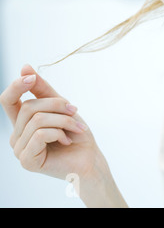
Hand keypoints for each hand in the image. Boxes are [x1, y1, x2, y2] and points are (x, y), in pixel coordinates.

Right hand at [0, 64, 99, 180]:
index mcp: (22, 122)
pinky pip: (40, 134)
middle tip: (76, 112)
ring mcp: (19, 149)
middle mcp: (16, 135)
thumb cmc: (77, 134)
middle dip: (58, 106)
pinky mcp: (27, 161)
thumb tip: (24, 67)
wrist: (90, 158)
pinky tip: (67, 141)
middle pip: (29, 107)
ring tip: (77, 128)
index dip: (16, 86)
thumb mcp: (62, 107)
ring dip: (64, 121)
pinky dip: (59, 133)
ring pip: (37, 120)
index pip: (8, 100)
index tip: (31, 78)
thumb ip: (42, 90)